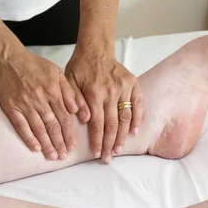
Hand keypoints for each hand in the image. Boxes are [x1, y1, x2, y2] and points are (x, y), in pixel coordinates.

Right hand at [0, 51, 77, 160]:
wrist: (9, 59)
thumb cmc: (34, 65)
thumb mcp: (56, 72)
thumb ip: (68, 91)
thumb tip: (76, 110)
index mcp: (53, 92)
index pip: (64, 118)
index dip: (69, 134)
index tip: (73, 146)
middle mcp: (40, 100)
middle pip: (53, 126)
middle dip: (59, 143)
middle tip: (64, 156)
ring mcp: (25, 104)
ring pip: (38, 128)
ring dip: (46, 144)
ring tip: (52, 156)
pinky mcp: (12, 107)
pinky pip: (21, 125)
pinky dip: (28, 137)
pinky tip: (35, 148)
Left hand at [65, 45, 142, 162]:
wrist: (96, 50)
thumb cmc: (80, 68)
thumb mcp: (69, 82)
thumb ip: (75, 101)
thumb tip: (84, 119)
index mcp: (94, 93)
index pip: (97, 123)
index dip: (98, 140)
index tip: (98, 153)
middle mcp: (110, 92)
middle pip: (113, 124)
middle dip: (110, 144)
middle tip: (108, 158)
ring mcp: (124, 88)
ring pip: (126, 117)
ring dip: (123, 136)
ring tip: (119, 149)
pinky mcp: (133, 83)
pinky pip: (138, 104)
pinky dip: (138, 118)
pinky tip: (135, 132)